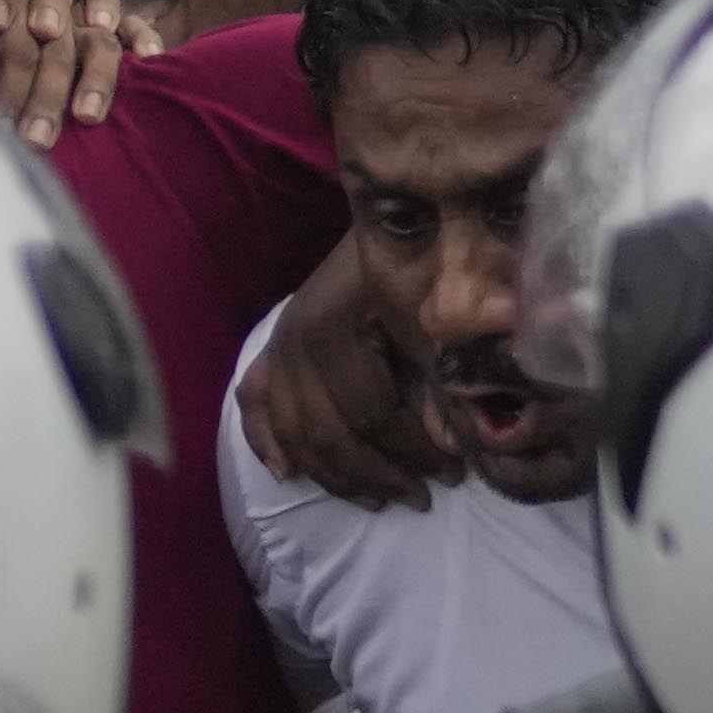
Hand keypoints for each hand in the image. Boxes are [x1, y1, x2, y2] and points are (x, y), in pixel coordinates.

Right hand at [242, 231, 435, 514]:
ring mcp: (276, 345)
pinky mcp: (271, 345)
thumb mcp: (437, 316)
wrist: (394, 211)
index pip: (371, 414)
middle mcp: (293, 341)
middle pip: (328, 432)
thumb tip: (452, 446)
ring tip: (377, 501)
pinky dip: (267, 441)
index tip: (456, 474)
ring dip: (334, 474)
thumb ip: (442, 380)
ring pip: (294, 430)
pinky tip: (289, 473)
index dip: (414, 452)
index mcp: (333, 330)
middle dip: (377, 474)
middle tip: (422, 499)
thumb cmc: (423, 258)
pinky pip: (256, 404)